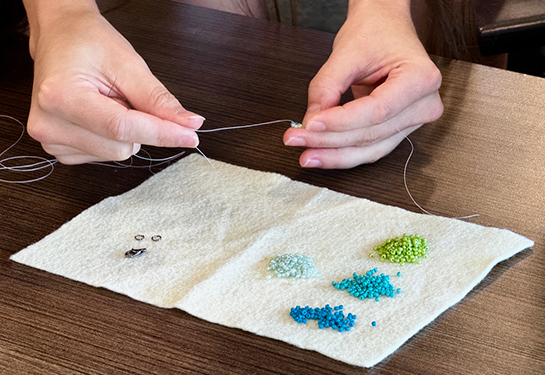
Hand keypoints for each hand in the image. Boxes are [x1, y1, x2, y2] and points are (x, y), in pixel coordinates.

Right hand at [23, 0, 203, 163]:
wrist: (60, 38)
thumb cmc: (87, 43)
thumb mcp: (128, 64)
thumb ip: (158, 100)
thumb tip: (188, 124)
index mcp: (61, 96)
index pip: (122, 129)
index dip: (162, 133)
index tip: (190, 136)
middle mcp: (49, 124)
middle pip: (122, 147)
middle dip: (139, 126)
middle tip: (124, 96)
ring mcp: (51, 140)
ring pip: (116, 155)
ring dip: (125, 132)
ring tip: (107, 102)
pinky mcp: (58, 150)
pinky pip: (105, 156)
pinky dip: (112, 138)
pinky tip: (99, 115)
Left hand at [283, 0, 442, 168]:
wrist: (384, 27)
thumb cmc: (374, 32)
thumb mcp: (345, 53)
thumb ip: (326, 88)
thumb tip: (310, 122)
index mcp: (420, 78)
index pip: (376, 111)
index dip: (340, 122)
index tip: (310, 124)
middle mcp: (424, 104)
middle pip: (371, 134)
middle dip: (329, 140)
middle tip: (297, 138)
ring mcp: (414, 120)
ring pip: (370, 149)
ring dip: (334, 155)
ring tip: (306, 155)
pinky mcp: (399, 130)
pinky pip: (370, 149)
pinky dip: (343, 153)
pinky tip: (320, 154)